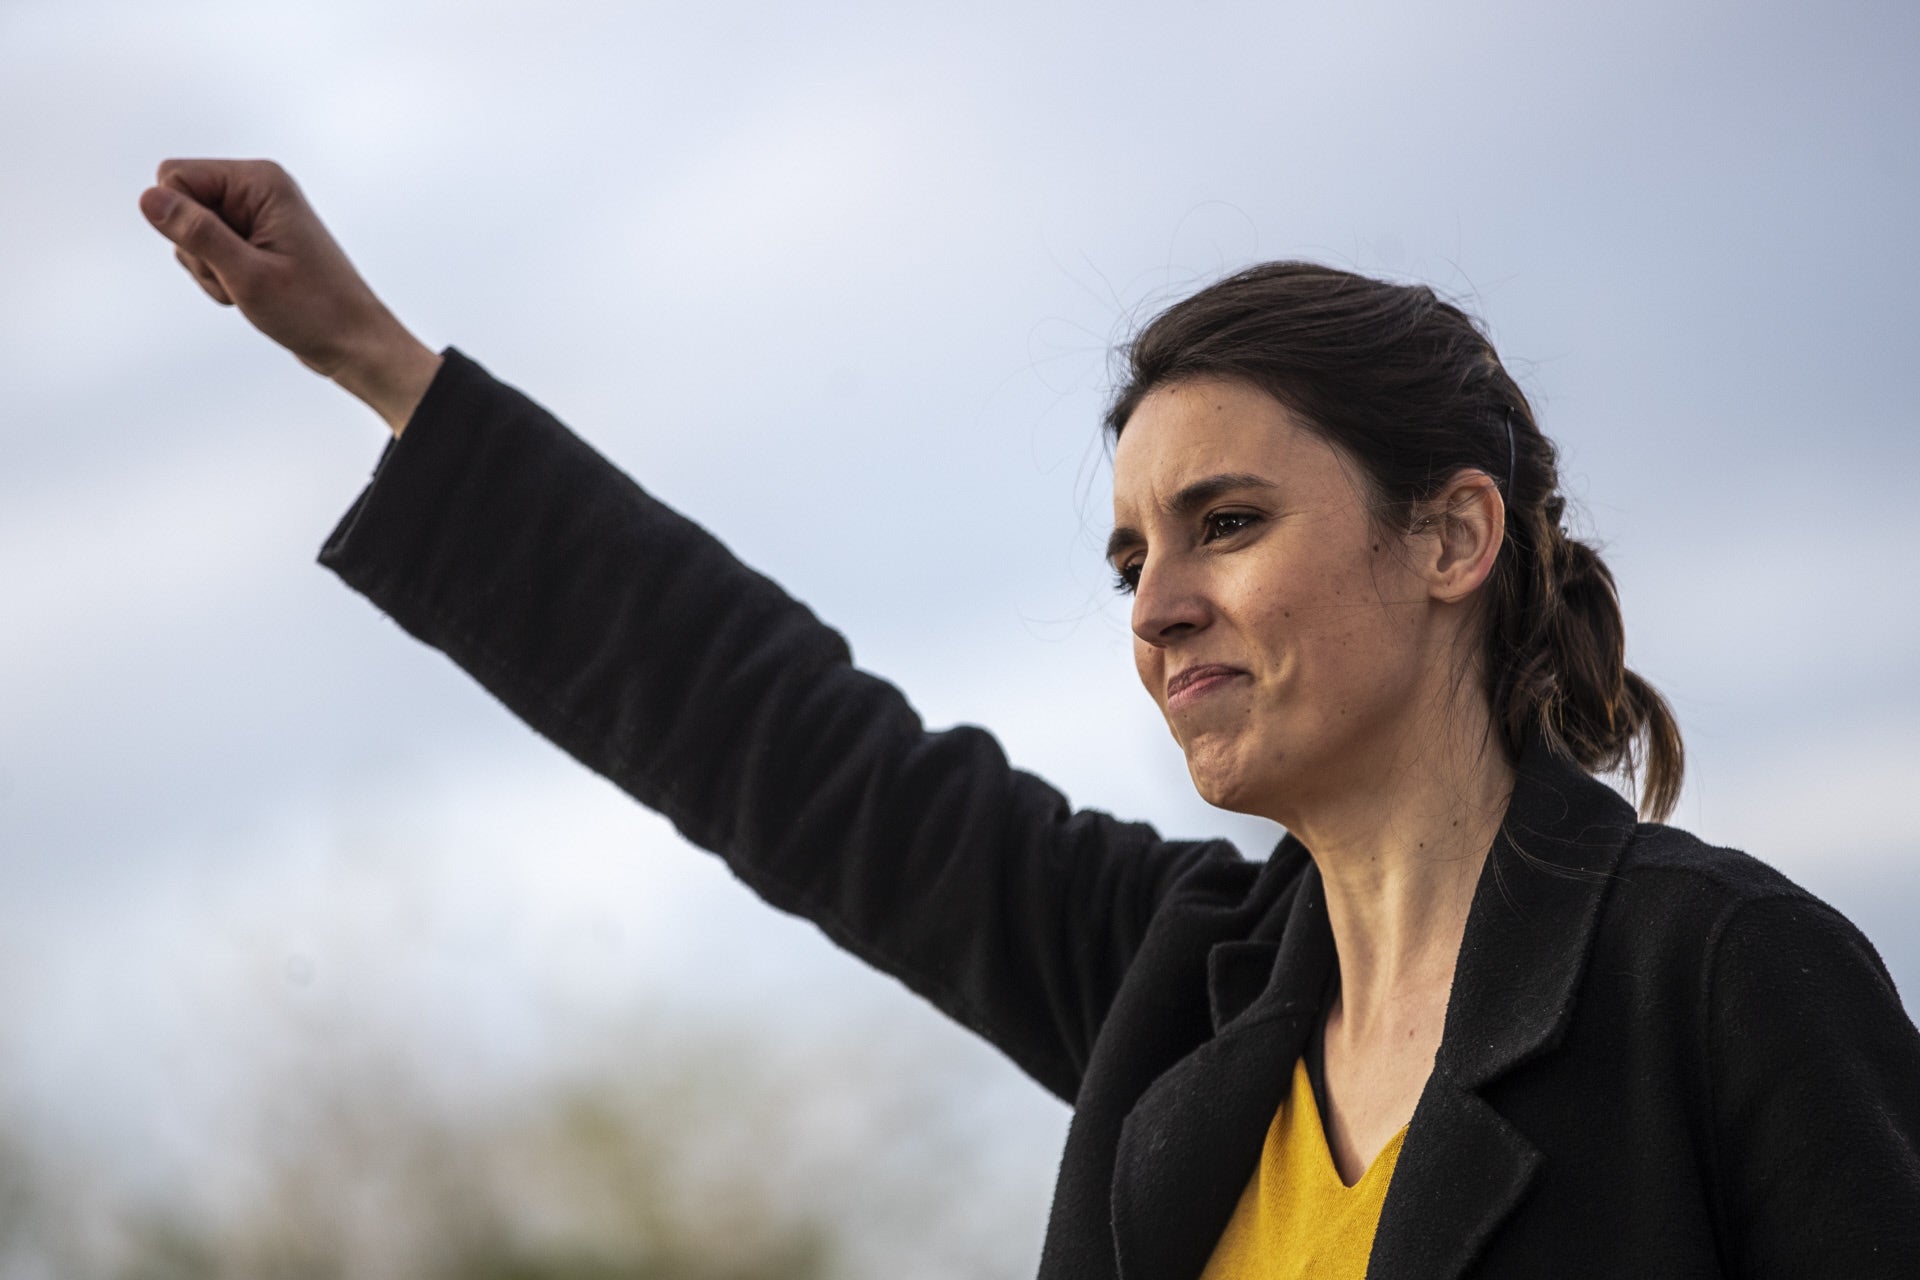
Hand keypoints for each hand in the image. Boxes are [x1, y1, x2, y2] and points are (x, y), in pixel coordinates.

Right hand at [139, 159, 441, 434]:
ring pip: (190, 236)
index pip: (174, 176)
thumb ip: (196, 233)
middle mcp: (257, 189)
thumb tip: (148, 198)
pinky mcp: (253, 240)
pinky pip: (208, 254)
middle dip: (196, 250)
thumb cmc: (314, 310)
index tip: (220, 255)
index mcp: (260, 180)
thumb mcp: (246, 275)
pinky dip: (220, 279)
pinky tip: (254, 294)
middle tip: (241, 278)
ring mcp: (255, 215)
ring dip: (209, 271)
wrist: (354, 343)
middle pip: (179, 206)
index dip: (180, 221)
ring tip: (252, 289)